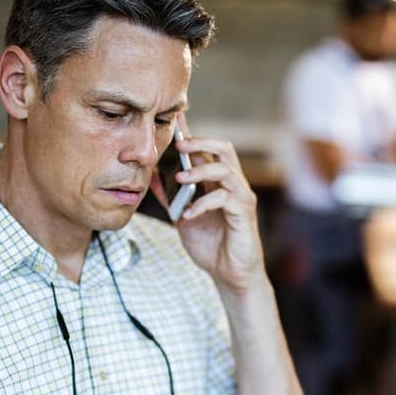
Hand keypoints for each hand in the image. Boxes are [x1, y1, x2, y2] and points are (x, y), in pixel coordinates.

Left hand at [173, 120, 264, 292]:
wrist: (230, 275)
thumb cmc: (211, 245)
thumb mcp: (183, 218)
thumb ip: (171, 198)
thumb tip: (152, 176)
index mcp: (219, 182)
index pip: (208, 150)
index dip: (193, 134)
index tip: (175, 119)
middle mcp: (233, 185)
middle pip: (224, 149)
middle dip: (201, 142)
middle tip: (179, 144)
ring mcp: (241, 198)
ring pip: (225, 170)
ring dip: (201, 170)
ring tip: (180, 177)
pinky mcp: (244, 214)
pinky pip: (224, 199)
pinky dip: (203, 203)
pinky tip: (189, 214)